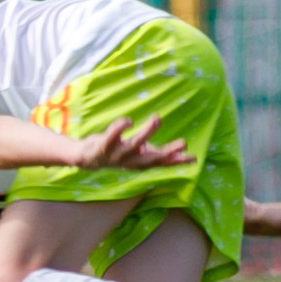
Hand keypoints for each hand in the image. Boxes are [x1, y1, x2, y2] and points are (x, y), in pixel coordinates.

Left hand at [70, 115, 192, 171]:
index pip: (162, 163)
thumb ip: (158, 152)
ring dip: (146, 132)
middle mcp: (130, 161)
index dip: (177, 161)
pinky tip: (128, 120)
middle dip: (167, 152)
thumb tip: (184, 151)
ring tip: (157, 118)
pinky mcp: (102, 147)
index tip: (193, 157)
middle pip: (151, 159)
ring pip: (133, 145)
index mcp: (141, 162)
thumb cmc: (118, 153)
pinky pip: (111, 137)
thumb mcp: (139, 154)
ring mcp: (116, 156)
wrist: (86, 159)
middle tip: (183, 142)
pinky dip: (119, 128)